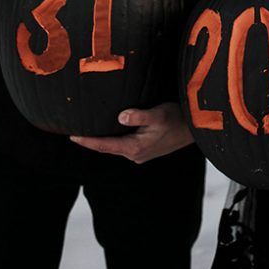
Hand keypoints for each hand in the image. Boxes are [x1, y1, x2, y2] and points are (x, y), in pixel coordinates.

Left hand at [70, 102, 193, 163]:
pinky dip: (114, 138)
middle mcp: (135, 154)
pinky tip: (111, 129)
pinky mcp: (146, 149)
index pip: (104, 146)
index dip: (87, 141)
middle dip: (91, 141)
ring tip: (88, 129)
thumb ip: (139, 116)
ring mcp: (141, 154)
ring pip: (116, 146)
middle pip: (107, 147)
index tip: (71, 136)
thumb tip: (121, 116)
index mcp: (135, 148)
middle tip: (73, 131)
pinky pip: (124, 144)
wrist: (196, 129)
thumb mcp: (159, 114)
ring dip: (103, 139)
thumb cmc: (178, 119)